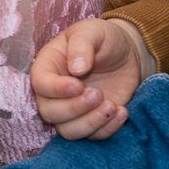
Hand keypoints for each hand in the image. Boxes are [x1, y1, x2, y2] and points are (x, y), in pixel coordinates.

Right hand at [31, 16, 146, 138]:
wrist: (128, 54)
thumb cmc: (104, 38)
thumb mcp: (92, 31)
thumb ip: (82, 45)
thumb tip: (76, 68)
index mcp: (48, 66)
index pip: (40, 84)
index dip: (56, 89)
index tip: (78, 85)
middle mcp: (54, 92)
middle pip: (49, 112)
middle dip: (74, 108)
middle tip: (98, 94)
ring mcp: (72, 109)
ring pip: (67, 131)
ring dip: (89, 123)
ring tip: (112, 106)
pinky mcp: (91, 121)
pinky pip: (91, 136)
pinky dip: (106, 129)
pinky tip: (122, 111)